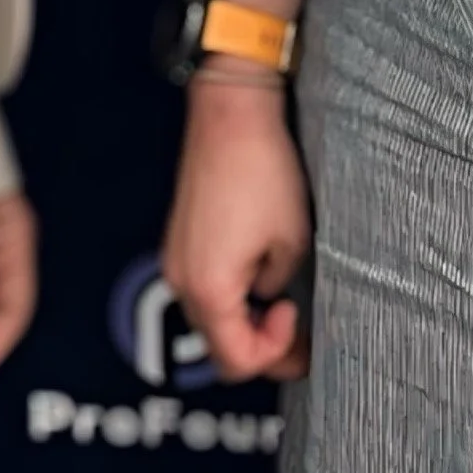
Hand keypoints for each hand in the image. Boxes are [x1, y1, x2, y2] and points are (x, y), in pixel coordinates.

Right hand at [163, 74, 311, 381]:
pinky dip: (228, 297)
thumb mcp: (291, 239)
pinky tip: (256, 279)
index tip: (295, 321)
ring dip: (242, 323)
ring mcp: (176, 258)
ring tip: (280, 308)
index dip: (273, 353)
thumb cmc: (263, 171)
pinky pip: (201, 286)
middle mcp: (183, 280)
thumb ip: (278, 285)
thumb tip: (268, 295)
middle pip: (217, 346)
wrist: (230, 114)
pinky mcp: (179, 239)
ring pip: (208, 318)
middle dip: (259, 347)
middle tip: (296, 336)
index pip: (236, 359)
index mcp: (210, 288)